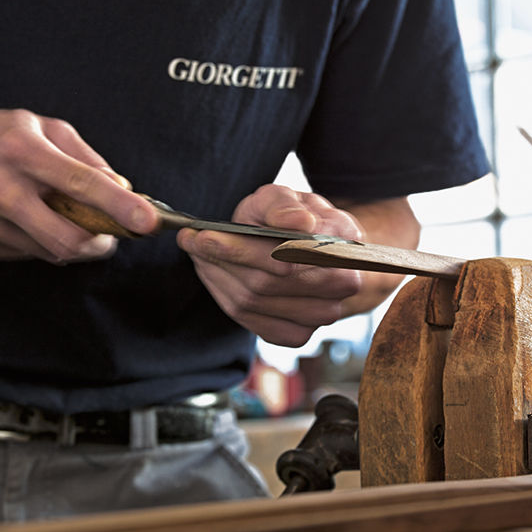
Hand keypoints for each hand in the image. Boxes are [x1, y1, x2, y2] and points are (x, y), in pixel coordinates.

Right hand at [0, 98, 158, 262]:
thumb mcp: (44, 127)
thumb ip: (88, 158)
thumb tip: (124, 189)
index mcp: (22, 151)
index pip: (81, 184)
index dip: (121, 206)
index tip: (149, 221)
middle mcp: (1, 188)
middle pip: (68, 238)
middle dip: (103, 242)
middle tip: (113, 233)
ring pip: (53, 252)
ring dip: (76, 242)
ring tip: (68, 217)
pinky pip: (32, 254)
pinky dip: (46, 242)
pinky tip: (35, 219)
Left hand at [177, 184, 363, 346]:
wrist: (311, 246)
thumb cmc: (297, 218)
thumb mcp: (286, 197)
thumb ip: (285, 205)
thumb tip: (297, 221)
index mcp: (341, 253)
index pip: (283, 259)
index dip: (239, 249)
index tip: (202, 235)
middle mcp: (337, 292)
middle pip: (261, 285)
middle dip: (220, 260)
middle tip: (191, 240)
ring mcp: (318, 318)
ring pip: (250, 303)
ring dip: (217, 276)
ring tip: (201, 252)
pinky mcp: (295, 335)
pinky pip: (248, 319)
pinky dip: (224, 294)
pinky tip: (216, 273)